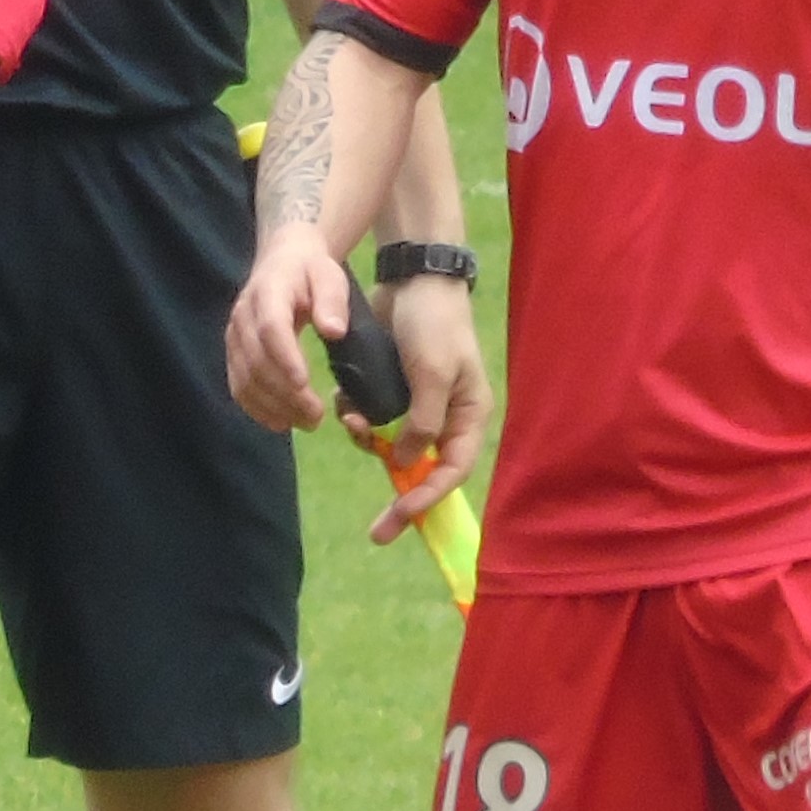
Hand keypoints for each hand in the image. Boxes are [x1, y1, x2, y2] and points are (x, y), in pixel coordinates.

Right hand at [227, 227, 351, 431]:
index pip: (271, 327)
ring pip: (244, 379)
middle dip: (284, 394)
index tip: (304, 384)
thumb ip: (332, 301)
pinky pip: (238, 386)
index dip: (284, 357)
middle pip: (257, 361)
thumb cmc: (311, 271)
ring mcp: (233, 336)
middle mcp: (243, 316)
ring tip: (306, 423)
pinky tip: (280, 422)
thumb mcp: (330, 276)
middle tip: (316, 416)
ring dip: (272, 407)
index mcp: (269, 292)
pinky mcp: (233, 353)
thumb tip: (334, 331)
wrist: (283, 262)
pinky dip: (256, 409)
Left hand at [371, 273, 490, 543]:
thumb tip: (402, 463)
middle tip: (377, 532)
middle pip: (422, 469)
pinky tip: (343, 398)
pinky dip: (355, 413)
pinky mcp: (389, 386)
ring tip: (348, 420)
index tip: (400, 517)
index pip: (452, 471)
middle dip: (398, 493)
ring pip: (388, 443)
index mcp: (468, 415)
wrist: (412, 278)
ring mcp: (415, 402)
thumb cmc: (434, 324)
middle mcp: (445, 416)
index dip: (428, 497)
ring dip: (365, 439)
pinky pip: (371, 416)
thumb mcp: (433, 374)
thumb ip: (421, 421)